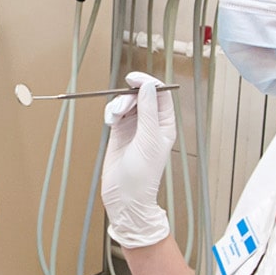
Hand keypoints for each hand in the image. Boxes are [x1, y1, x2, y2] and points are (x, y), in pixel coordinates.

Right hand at [100, 71, 175, 248]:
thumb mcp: (149, 139)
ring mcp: (134, 128)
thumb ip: (148, 111)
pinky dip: (111, 113)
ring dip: (118, 105)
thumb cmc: (143, 174)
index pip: (160, 95)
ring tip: (115, 117)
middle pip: (141, 96)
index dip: (148, 83)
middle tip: (122, 103)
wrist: (125, 196)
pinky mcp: (119, 134)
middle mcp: (150, 124)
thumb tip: (148, 86)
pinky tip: (110, 121)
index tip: (134, 78)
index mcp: (165, 124)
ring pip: (126, 103)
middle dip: (129, 96)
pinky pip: (115, 114)